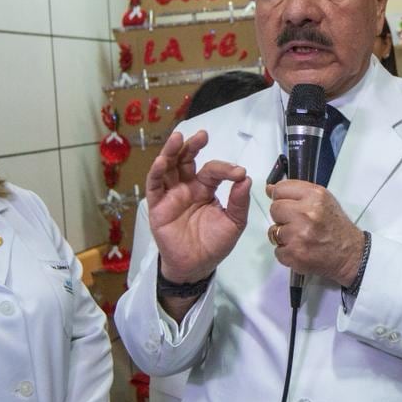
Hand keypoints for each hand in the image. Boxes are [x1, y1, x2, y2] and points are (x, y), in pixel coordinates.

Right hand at [147, 131, 250, 282]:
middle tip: (202, 135)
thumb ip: (239, 202)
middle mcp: (186, 187)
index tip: (239, 173)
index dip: (225, 169)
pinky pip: (154, 186)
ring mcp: (171, 195)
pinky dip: (156, 172)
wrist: (197, 266)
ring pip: (168, 167)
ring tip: (178, 138)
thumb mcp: (234, 223)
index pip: (212, 170)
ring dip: (171, 151)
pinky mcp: (158, 206)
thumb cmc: (214, 244)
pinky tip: (162, 161)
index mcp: (205, 189)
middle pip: (185, 160)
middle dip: (192, 146)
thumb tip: (246, 179)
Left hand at [267, 181, 364, 285]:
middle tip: (298, 223)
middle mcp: (306, 214)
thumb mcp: (322, 199)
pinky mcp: (294, 254)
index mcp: (314, 196)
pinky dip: (286, 252)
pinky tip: (301, 249)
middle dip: (282, 217)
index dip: (281, 198)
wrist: (349, 253)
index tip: (287, 204)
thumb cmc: (335, 226)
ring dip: (284, 236)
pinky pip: (277, 250)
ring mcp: (299, 235)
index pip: (279, 189)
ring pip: (273, 231)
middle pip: (274, 209)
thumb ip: (296, 191)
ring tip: (301, 237)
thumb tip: (269, 189)